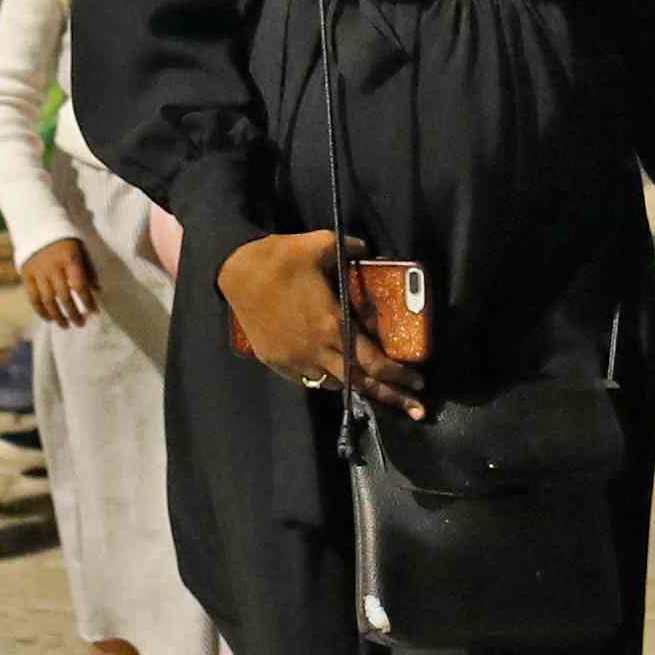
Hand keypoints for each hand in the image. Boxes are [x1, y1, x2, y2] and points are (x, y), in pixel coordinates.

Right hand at [22, 237, 102, 328]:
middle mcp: (53, 267)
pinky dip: (41, 311)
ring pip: (48, 300)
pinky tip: (49, 319)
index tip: (95, 312)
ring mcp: (38, 272)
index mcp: (69, 259)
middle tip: (81, 323)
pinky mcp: (26, 274)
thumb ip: (89, 269)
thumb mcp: (81, 249)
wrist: (38, 226)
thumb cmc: (65, 241)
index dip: (88, 301)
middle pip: (64, 296)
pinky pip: (33, 297)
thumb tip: (98, 290)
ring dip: (58, 316)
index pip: (80, 285)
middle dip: (74, 313)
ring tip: (66, 325)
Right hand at [214, 226, 407, 405]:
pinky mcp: (276, 361)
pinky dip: (325, 378)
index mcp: (333, 326)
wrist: (235, 271)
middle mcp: (317, 351)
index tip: (419, 383)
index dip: (399, 376)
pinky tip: (333, 372)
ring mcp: (295, 360)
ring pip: (333, 385)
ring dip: (354, 385)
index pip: (374, 362)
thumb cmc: (280, 258)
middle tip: (416, 410)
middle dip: (391, 397)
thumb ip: (350, 247)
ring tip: (371, 383)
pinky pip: (308, 379)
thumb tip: (365, 248)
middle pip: (360, 384)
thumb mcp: (321, 244)